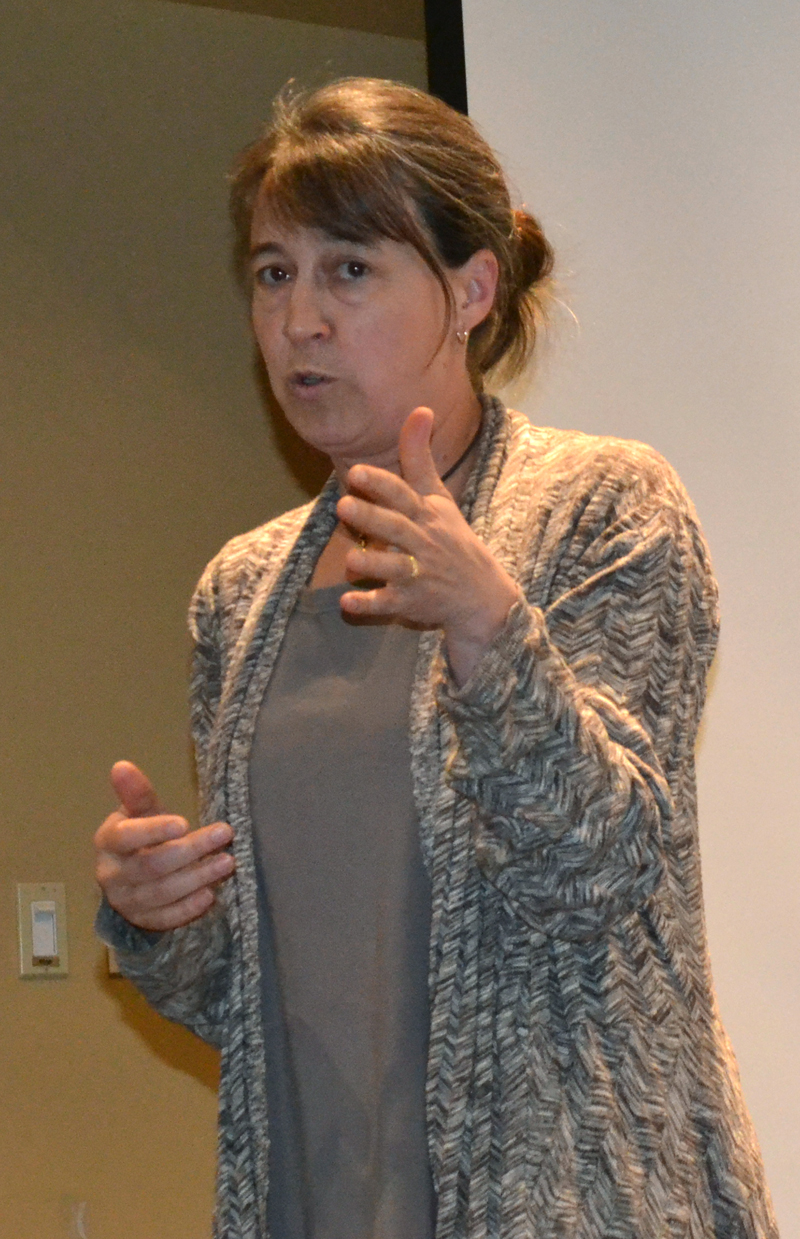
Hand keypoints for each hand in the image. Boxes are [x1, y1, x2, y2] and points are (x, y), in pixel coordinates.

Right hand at [94, 761, 234, 931]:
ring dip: (197, 877)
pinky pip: (166, 918)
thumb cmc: (142, 836)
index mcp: (108, 842)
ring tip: (227, 862)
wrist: (131, 876)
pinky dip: (188, 908)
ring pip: (162, 892)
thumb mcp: (140, 813)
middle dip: (190, 851)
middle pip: (151, 865)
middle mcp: (111, 875)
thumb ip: (136, 793)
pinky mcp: (143, 921)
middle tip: (224, 834)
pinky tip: (211, 894)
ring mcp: (126, 902)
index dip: (153, 831)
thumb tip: (121, 765)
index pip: (126, 837)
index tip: (184, 822)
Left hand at [336, 406, 520, 683]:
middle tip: (342, 506)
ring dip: (372, 564)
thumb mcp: (439, 499)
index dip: (381, 485)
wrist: (482, 596)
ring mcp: (418, 575)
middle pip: (397, 529)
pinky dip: (369, 604)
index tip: (357, 473)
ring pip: (394, 569)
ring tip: (351, 559)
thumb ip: (420, 458)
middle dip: (372, 519)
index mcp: (428, 515)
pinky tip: (347, 602)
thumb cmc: (452, 540)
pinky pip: (389, 604)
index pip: (405, 496)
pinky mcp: (411, 603)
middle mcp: (424, 543)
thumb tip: (420, 409)